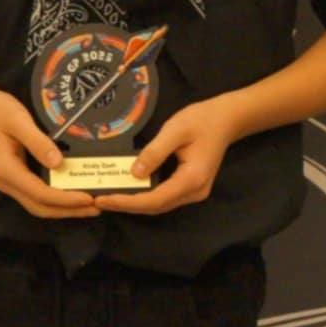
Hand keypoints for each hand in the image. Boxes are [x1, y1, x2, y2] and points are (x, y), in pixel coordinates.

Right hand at [0, 83, 98, 218]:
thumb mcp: (18, 120)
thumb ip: (38, 142)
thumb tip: (58, 163)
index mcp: (6, 170)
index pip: (40, 194)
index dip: (66, 199)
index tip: (89, 198)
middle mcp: (6, 183)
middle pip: (40, 207)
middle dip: (68, 211)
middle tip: (97, 208)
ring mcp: (8, 182)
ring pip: (38, 205)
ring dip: (63, 208)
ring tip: (89, 205)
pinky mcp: (13, 178)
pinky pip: (36, 196)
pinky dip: (55, 200)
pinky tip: (71, 194)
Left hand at [94, 97, 237, 214]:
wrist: (226, 119)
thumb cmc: (202, 120)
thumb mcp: (175, 130)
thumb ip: (154, 152)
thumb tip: (134, 173)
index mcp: (192, 179)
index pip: (155, 199)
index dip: (128, 202)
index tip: (104, 200)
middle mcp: (195, 192)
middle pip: (156, 207)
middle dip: (127, 206)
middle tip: (99, 201)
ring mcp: (194, 192)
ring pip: (160, 205)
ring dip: (134, 203)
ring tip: (108, 198)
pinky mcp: (191, 187)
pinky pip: (164, 197)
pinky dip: (145, 197)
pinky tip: (128, 191)